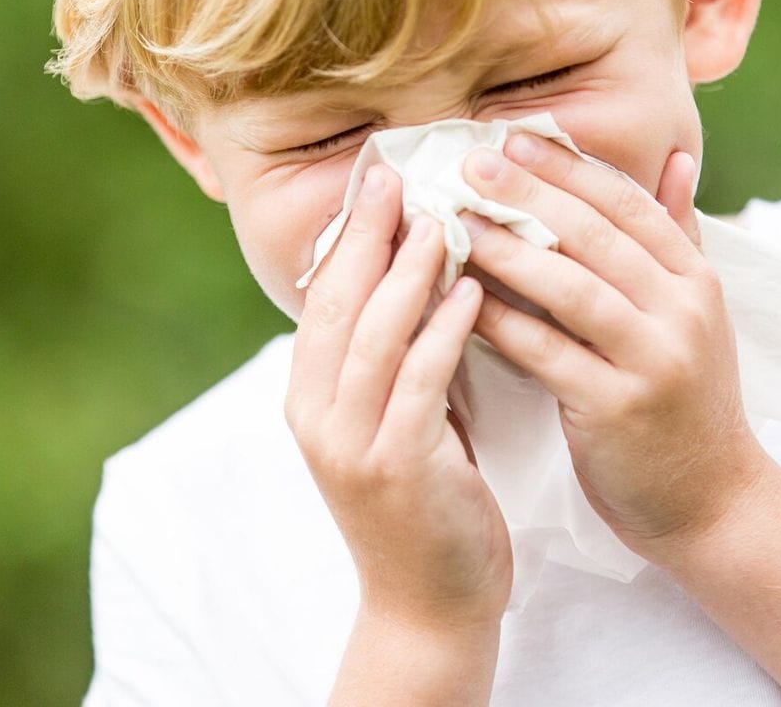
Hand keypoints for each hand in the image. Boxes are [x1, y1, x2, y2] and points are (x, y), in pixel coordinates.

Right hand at [287, 165, 511, 632]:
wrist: (427, 605)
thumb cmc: (421, 500)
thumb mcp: (390, 420)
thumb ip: (391, 357)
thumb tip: (416, 277)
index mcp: (309, 395)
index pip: (321, 296)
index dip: (347, 236)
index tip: (375, 181)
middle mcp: (316, 414)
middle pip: (337, 303)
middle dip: (366, 235)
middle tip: (396, 176)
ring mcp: (349, 444)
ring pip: (373, 335)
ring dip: (406, 272)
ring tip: (441, 220)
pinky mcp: (395, 469)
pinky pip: (420, 384)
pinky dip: (443, 332)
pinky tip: (471, 292)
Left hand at [459, 137, 768, 564]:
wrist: (711, 498)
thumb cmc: (681, 394)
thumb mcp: (692, 310)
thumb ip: (675, 234)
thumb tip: (674, 160)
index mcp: (693, 277)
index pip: (627, 203)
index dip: (567, 166)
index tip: (512, 137)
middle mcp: (681, 310)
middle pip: (596, 235)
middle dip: (528, 193)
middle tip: (471, 163)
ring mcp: (654, 359)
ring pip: (572, 288)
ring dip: (508, 250)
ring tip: (455, 222)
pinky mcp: (619, 408)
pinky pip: (548, 352)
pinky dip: (502, 321)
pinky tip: (460, 297)